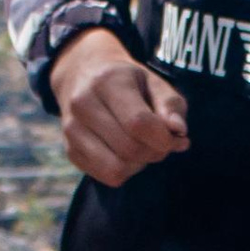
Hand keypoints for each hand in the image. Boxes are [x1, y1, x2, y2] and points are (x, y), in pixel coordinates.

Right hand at [50, 27, 188, 186]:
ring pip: (116, 169)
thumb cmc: (127, 81)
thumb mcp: (153, 82)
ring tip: (143, 147)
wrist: (83, 74)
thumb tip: (179, 131)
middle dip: (155, 152)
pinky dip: (125, 170)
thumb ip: (171, 105)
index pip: (138, 123)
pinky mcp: (70, 150)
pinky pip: (107, 176)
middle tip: (161, 142)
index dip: (163, 138)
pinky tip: (126, 153)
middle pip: (129, 149)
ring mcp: (72, 129)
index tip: (174, 137)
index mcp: (107, 82)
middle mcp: (83, 104)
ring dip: (139, 164)